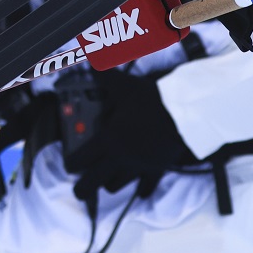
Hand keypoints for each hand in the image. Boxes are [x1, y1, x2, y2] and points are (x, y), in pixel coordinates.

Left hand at [68, 72, 191, 194]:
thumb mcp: (124, 85)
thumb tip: (90, 61)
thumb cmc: (152, 100)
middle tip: (80, 191)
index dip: (71, 164)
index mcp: (107, 139)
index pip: (80, 159)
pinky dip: (141, 190)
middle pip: (93, 183)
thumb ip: (104, 77)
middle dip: (83, 189)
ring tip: (107, 178)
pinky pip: (146, 188)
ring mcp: (138, 167)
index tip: (69, 165)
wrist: (184, 114)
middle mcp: (119, 157)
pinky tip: (139, 189)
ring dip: (109, 183)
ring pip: (116, 186)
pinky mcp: (156, 171)